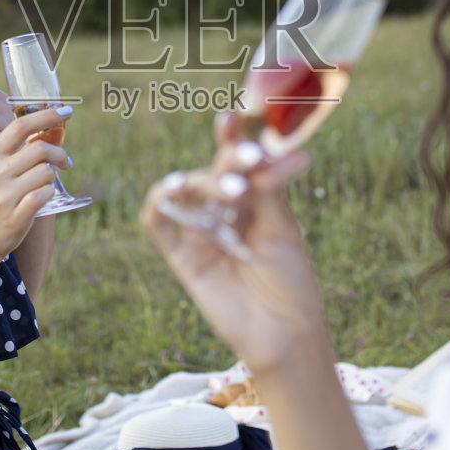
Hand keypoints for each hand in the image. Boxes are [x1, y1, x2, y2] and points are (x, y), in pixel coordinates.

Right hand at [0, 106, 70, 265]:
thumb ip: (13, 155)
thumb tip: (47, 134)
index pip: (19, 126)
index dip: (45, 115)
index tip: (65, 111)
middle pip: (39, 149)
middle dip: (59, 153)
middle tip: (66, 162)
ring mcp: (4, 196)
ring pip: (45, 173)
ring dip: (52, 178)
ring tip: (44, 186)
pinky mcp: (16, 216)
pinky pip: (45, 195)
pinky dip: (48, 194)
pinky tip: (41, 199)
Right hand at [140, 113, 328, 375]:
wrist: (285, 334)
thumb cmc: (291, 281)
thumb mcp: (282, 229)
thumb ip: (269, 189)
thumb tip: (271, 149)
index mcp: (251, 202)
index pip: (237, 162)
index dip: (231, 138)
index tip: (233, 115)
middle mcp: (223, 213)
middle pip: (213, 172)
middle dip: (228, 158)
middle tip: (249, 158)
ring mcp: (200, 234)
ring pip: (187, 192)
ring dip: (207, 182)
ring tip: (237, 191)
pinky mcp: (182, 257)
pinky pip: (158, 223)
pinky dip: (161, 201)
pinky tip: (176, 187)